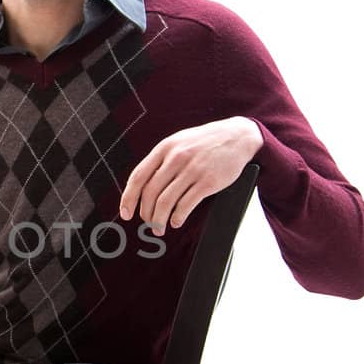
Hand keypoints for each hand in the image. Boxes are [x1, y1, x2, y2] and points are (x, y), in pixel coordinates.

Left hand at [118, 116, 261, 234]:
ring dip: (159, 220)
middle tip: (148, 223)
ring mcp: (192, 170)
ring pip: (166, 202)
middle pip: (150, 193)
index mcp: (164, 148)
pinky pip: (186, 205)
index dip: (128, 198)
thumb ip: (161, 160)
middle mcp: (176, 158)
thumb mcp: (179, 142)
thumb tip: (143, 187)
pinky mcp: (208, 182)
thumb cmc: (205, 142)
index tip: (126, 213)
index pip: (138, 176)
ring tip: (159, 228)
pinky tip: (176, 222)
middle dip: (146, 213)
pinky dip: (177, 217)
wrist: (237, 136)